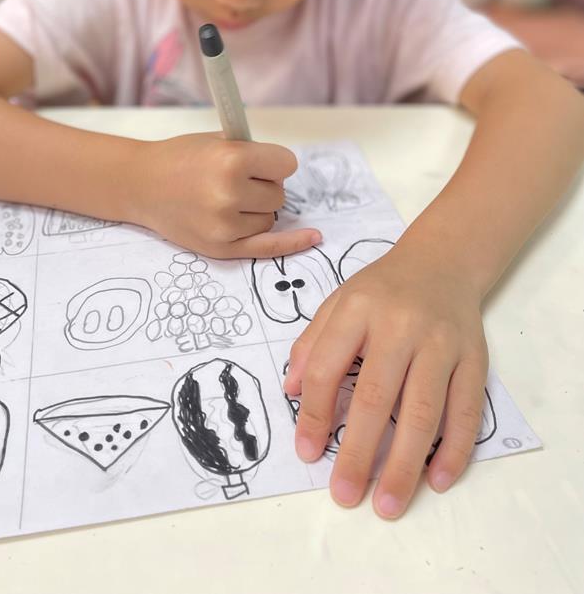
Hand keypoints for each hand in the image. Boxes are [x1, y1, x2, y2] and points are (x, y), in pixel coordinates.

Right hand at [134, 133, 320, 258]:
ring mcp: (225, 225)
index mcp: (232, 160)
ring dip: (256, 209)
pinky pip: (268, 247)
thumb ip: (253, 154)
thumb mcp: (218, 140)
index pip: (286, 165)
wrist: (141, 184)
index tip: (257, 163)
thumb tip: (286, 171)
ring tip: (224, 199)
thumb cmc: (181, 158)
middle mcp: (229, 194)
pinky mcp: (220, 248)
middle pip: (279, 194)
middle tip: (231, 181)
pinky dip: (292, 243)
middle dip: (262, 186)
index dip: (272, 163)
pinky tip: (313, 238)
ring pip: (271, 218)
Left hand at [283, 240, 487, 517]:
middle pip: (377, 396)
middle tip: (345, 495)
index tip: (308, 453)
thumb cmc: (382, 290)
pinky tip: (437, 480)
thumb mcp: (337, 302)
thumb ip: (311, 344)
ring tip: (387, 503)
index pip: (329, 366)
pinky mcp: (474, 358)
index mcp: (358, 309)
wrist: (442, 261)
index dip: (316, 413)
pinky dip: (454, 448)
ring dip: (406, 463)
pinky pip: (466, 410)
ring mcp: (441, 342)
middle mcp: (400, 325)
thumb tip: (291, 393)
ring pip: (424, 410)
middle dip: (360, 452)